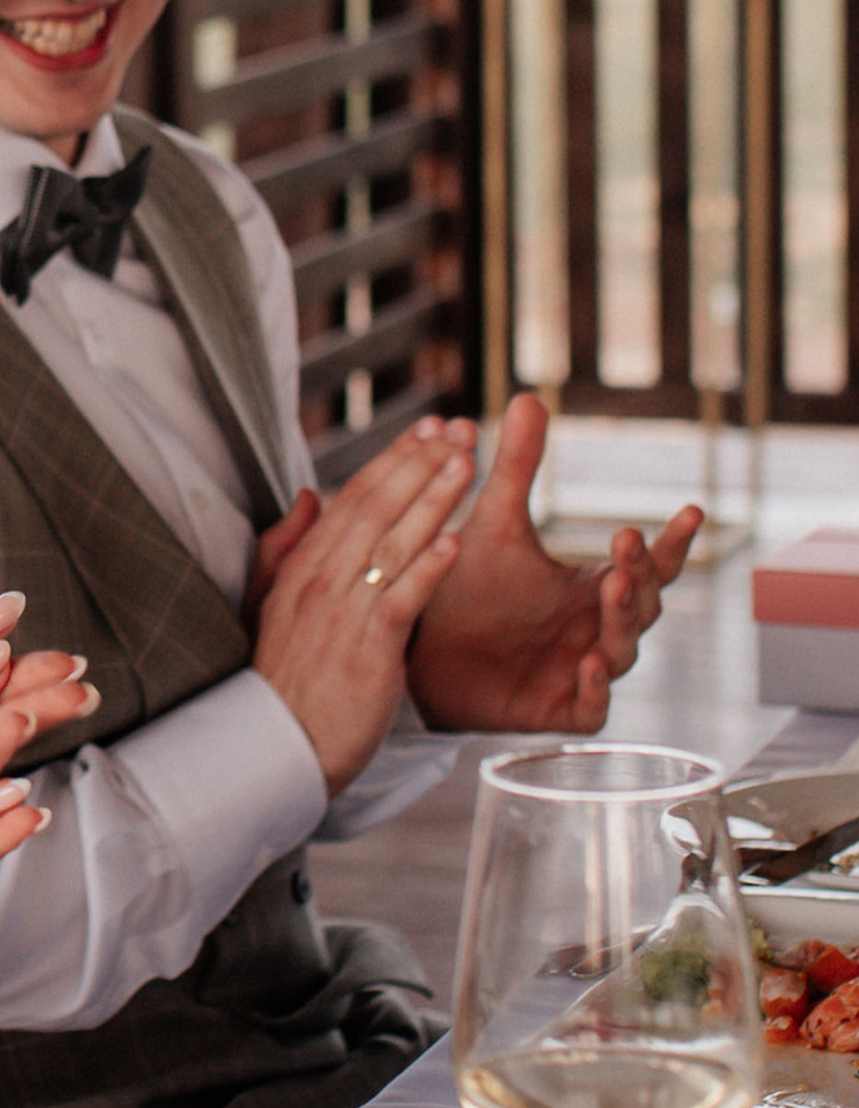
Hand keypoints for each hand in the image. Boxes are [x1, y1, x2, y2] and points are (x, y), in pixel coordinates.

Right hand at [251, 419, 476, 794]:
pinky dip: (427, 569)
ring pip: (392, 544)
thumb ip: (285, 548)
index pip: (351, 498)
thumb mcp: (272, 606)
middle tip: (459, 427)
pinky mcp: (367, 652)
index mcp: (302, 568)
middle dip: (419, 463)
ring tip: (467, 463)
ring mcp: (343, 615)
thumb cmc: (285, 682)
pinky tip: (456, 541)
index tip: (427, 429)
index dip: (392, 459)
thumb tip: (308, 496)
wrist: (275, 749)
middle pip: (375, 508)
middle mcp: (321, 582)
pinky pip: (401, 601)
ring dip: (431, 500)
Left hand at [406, 390, 698, 732]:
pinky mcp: (557, 709)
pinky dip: (594, 686)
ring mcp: (581, 671)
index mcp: (591, 587)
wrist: (417, 650)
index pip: (647, 565)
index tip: (690, 510)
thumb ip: (518, 467)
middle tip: (628, 543)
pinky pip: (591, 705)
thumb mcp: (493, 524)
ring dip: (621, 620)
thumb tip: (528, 397)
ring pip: (622, 650)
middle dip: (640, 573)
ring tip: (611, 590)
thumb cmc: (464, 589)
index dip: (671, 542)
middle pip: (643, 605)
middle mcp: (596, 629)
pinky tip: (588, 663)